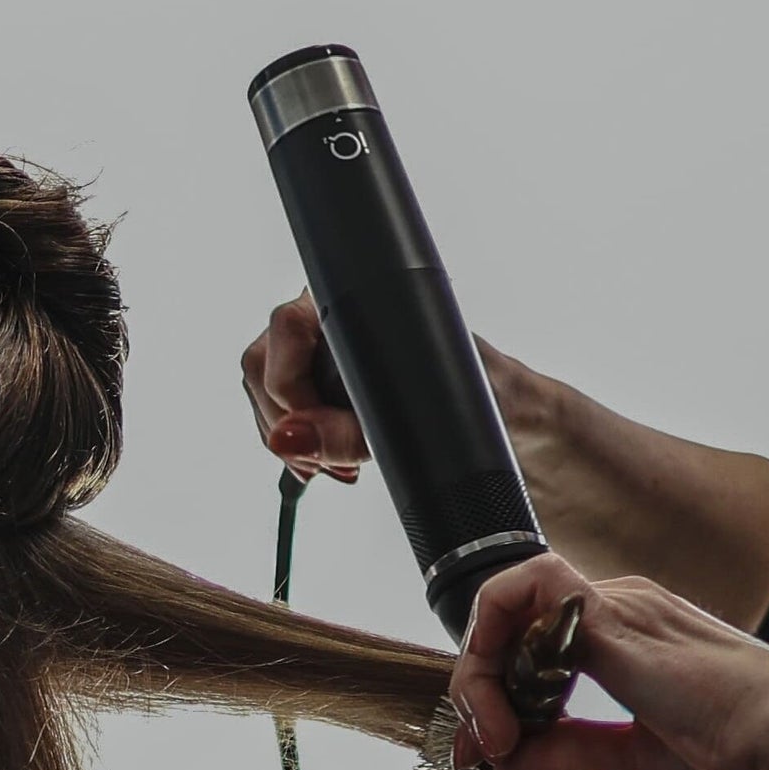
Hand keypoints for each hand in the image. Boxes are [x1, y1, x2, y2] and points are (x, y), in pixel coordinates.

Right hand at [241, 297, 557, 485]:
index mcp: (357, 300)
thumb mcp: (413, 421)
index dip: (287, 387)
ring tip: (339, 469)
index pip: (284, 329)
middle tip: (324, 463)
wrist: (505, 417)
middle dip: (285, 425)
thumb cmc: (480, 396)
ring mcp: (324, 354)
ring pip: (268, 396)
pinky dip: (302, 450)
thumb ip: (347, 432)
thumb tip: (288, 438)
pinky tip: (334, 465)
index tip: (315, 433)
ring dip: (294, 443)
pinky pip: (283, 418)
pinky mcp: (324, 387)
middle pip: (263, 366)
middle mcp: (333, 319)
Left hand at [452, 552, 768, 769]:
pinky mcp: (610, 615)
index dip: (497, 694)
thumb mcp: (631, 760)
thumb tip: (502, 766)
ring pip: (507, 602)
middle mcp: (620, 606)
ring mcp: (616, 604)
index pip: (538, 642)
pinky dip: (490, 648)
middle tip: (479, 751)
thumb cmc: (743, 750)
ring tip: (492, 739)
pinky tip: (504, 716)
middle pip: (515, 621)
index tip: (489, 755)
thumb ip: (565, 753)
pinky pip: (521, 590)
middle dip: (478, 686)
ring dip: (479, 672)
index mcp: (632, 635)